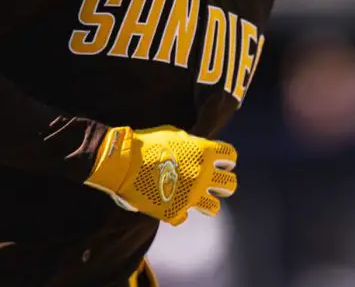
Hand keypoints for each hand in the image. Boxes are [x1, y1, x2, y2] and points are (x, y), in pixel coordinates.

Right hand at [84, 126, 236, 225]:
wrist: (124, 163)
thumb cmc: (146, 144)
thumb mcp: (175, 136)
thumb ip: (192, 145)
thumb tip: (198, 148)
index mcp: (203, 153)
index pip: (230, 156)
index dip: (227, 161)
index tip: (222, 164)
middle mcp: (202, 175)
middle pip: (230, 185)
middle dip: (223, 184)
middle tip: (213, 184)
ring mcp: (190, 196)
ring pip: (214, 207)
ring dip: (208, 203)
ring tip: (198, 200)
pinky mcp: (175, 212)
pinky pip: (184, 217)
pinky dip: (177, 211)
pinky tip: (169, 205)